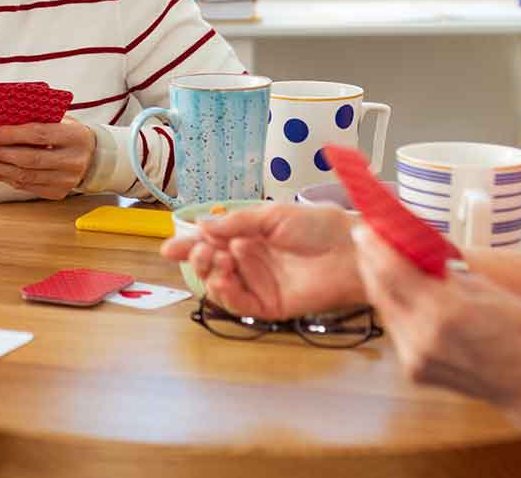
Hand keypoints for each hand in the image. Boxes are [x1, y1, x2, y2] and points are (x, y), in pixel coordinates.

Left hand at [0, 117, 95, 198]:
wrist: (95, 158)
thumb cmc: (71, 134)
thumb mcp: (61, 120)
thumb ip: (37, 119)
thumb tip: (0, 119)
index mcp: (74, 137)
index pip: (37, 136)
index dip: (10, 136)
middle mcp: (71, 161)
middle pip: (28, 160)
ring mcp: (65, 180)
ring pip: (24, 177)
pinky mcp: (58, 193)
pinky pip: (26, 187)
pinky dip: (6, 178)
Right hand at [159, 203, 363, 318]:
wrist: (351, 250)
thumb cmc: (320, 227)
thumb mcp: (273, 215)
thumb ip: (237, 222)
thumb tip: (202, 225)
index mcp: (251, 237)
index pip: (213, 243)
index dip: (190, 245)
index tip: (170, 247)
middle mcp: (252, 263)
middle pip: (211, 266)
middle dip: (199, 258)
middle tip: (202, 250)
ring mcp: (260, 285)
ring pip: (221, 287)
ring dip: (210, 274)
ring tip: (217, 260)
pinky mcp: (270, 306)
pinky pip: (240, 304)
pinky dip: (226, 293)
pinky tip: (224, 278)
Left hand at [350, 225, 520, 411]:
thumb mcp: (488, 289)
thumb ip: (447, 275)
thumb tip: (417, 254)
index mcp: (445, 311)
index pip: (393, 271)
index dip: (374, 247)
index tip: (365, 228)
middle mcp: (423, 337)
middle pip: (380, 290)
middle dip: (372, 262)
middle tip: (369, 241)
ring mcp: (416, 358)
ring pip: (385, 311)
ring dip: (382, 285)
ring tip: (384, 263)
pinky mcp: (415, 371)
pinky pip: (397, 332)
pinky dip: (397, 310)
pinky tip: (403, 296)